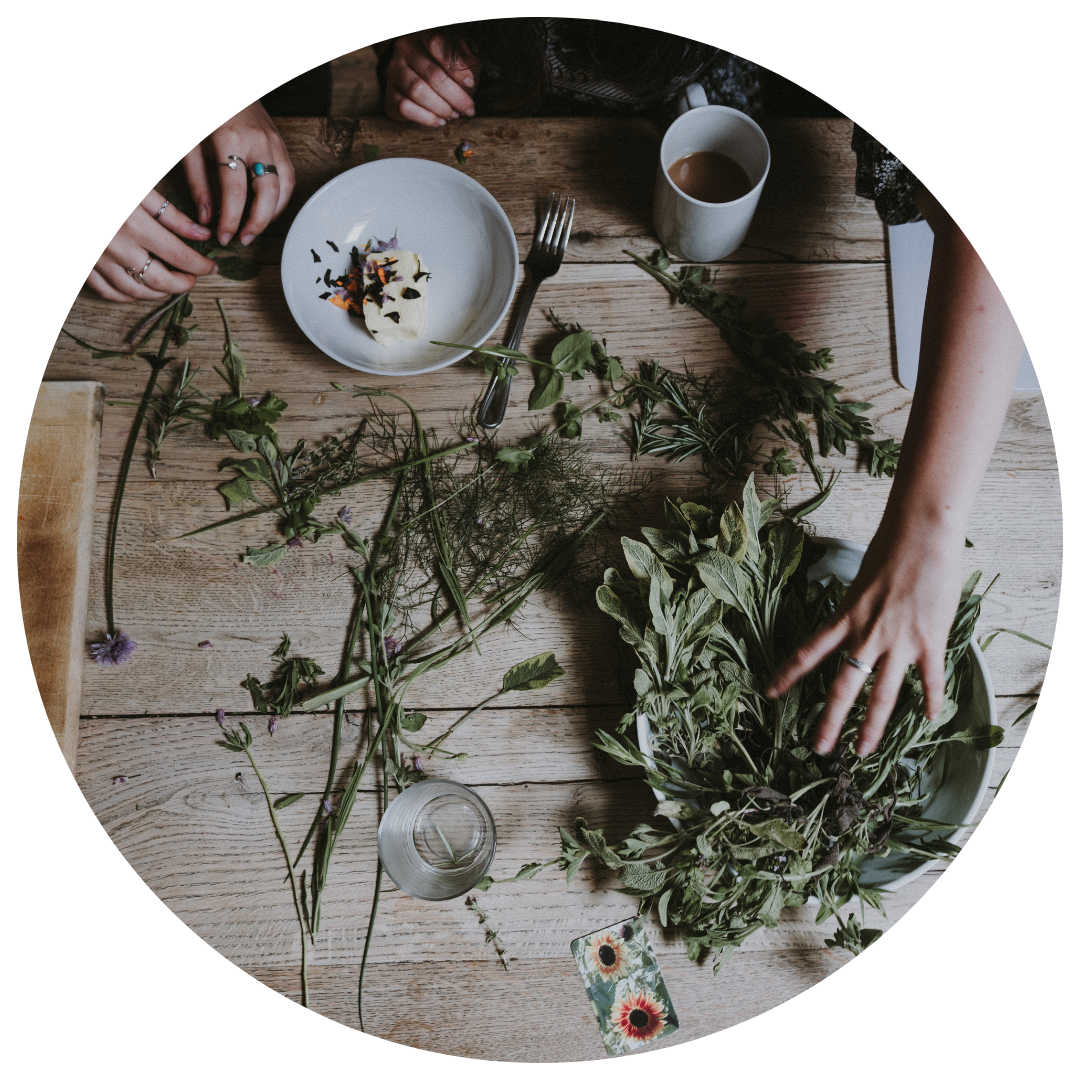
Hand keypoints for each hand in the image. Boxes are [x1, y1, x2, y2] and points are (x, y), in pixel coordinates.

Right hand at [86, 189, 216, 302]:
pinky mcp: (82, 266)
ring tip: (171, 284)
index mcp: (134, 225)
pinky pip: (107, 292)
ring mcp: (97, 260)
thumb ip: (170, 214)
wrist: (47, 188)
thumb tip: (202, 235)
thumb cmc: (96, 176)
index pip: (180, 257)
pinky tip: (139, 289)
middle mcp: (116, 248)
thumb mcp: (139, 191)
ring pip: (136, 291)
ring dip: (159, 292)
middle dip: (183, 284)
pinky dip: (127, 296)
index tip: (211, 267)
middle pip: (161, 281)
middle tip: (194, 278)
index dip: (201, 266)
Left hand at [182, 100, 294, 246]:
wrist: (225, 83)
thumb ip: (197, 182)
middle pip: (267, 193)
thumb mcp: (189, 145)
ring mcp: (273, 142)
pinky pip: (288, 178)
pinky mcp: (281, 144)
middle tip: (243, 239)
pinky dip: (280, 199)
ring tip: (254, 228)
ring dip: (271, 214)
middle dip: (257, 222)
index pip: (235, 191)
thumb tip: (205, 217)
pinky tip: (266, 209)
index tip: (223, 237)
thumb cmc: (206, 116)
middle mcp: (257, 142)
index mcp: (229, 139)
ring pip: (283, 188)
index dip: (230, 219)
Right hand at [384, 31, 479, 127]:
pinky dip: (427, 118)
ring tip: (454, 114)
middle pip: (431, 73)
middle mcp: (404, 49)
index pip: (437, 43)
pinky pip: (406, 107)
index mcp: (422, 35)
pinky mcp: (390, 94)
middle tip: (469, 108)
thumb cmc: (445, 70)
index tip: (471, 82)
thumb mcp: (461, 60)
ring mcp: (394, 71)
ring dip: (441, 107)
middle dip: (455, 95)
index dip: (456, 66)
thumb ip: (468, 59)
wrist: (419, 86)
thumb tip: (468, 72)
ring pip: (417, 91)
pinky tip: (440, 120)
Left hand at [767, 521, 963, 758]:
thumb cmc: (890, 550)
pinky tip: (929, 721)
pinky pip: (930, 680)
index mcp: (845, 618)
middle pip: (843, 688)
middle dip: (829, 722)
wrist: (922, 535)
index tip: (769, 694)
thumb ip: (855, 610)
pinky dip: (931, 702)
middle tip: (819, 749)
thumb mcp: (859, 583)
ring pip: (882, 695)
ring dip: (872, 727)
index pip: (808, 652)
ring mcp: (899, 642)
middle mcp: (867, 635)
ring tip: (863, 752)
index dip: (787, 675)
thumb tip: (854, 625)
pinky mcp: (929, 641)